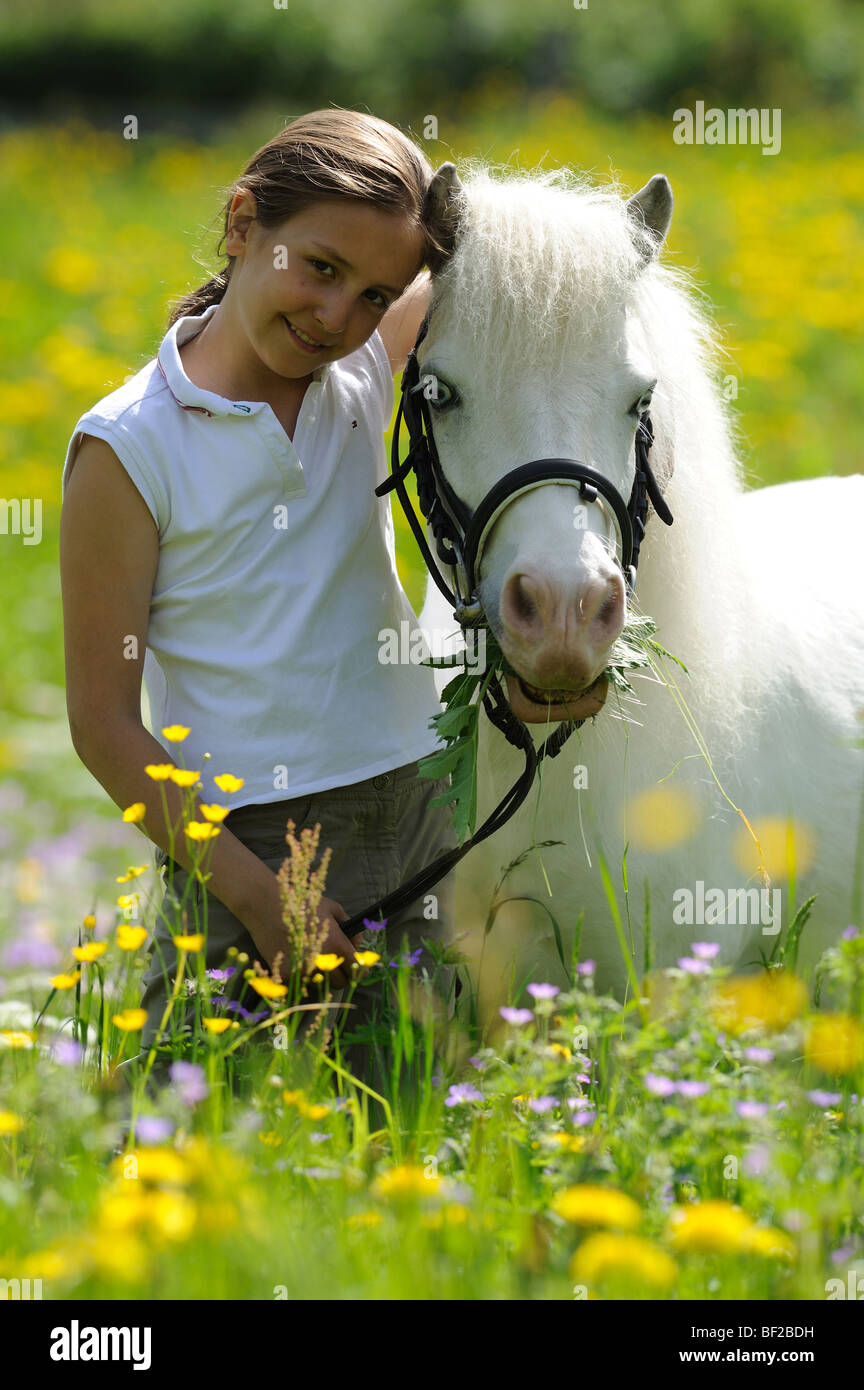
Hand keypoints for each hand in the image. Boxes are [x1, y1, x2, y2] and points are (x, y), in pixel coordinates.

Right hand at [241, 869, 359, 991]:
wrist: (266, 906)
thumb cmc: (301, 903)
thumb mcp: (331, 908)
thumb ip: (348, 926)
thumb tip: (356, 943)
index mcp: (336, 944)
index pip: (356, 968)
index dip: (360, 970)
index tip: (360, 970)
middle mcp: (321, 961)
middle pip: (340, 983)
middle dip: (341, 975)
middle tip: (336, 964)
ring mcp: (302, 970)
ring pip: (320, 982)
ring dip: (320, 974)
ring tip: (312, 955)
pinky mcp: (286, 974)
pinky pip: (300, 981)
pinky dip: (301, 972)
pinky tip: (296, 956)